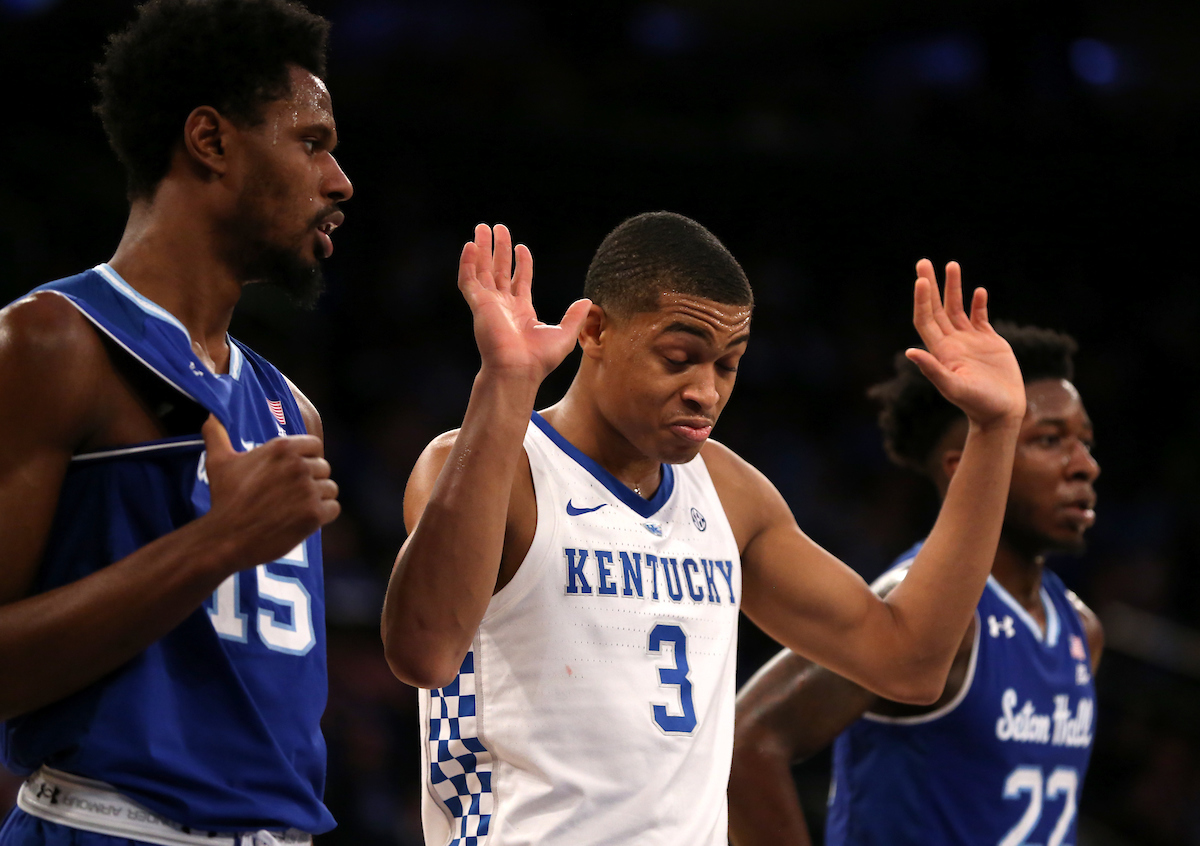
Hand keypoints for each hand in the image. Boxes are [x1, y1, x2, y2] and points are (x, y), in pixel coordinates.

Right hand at [201, 415, 339, 570]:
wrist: (226, 537)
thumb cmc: (224, 498)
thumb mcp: (218, 461)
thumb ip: (217, 434)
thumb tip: (210, 415)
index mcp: (281, 448)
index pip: (314, 445)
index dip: (308, 458)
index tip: (297, 472)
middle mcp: (298, 466)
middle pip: (324, 468)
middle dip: (312, 480)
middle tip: (292, 494)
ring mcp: (308, 490)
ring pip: (331, 489)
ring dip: (319, 498)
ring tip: (298, 507)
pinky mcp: (314, 514)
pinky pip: (334, 508)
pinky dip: (323, 515)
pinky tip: (305, 519)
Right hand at [458, 223, 590, 381]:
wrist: (518, 370)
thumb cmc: (539, 359)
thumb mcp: (565, 334)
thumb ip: (574, 316)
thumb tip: (588, 301)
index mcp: (521, 311)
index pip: (519, 281)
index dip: (521, 263)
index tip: (522, 247)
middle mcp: (503, 305)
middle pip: (499, 270)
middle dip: (499, 249)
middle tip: (498, 228)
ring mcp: (489, 304)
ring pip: (482, 270)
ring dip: (482, 249)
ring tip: (482, 228)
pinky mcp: (478, 304)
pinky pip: (468, 279)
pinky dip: (467, 263)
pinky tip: (470, 246)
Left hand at [906, 259, 1025, 427]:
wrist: (1002, 413)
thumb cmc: (977, 404)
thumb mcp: (953, 387)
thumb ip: (932, 369)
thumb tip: (909, 351)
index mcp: (941, 351)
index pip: (925, 319)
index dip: (922, 300)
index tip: (921, 280)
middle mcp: (952, 343)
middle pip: (936, 308)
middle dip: (930, 285)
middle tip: (923, 261)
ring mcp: (970, 341)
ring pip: (958, 309)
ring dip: (954, 288)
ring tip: (952, 264)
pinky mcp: (990, 342)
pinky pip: (980, 318)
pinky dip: (978, 304)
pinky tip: (979, 291)